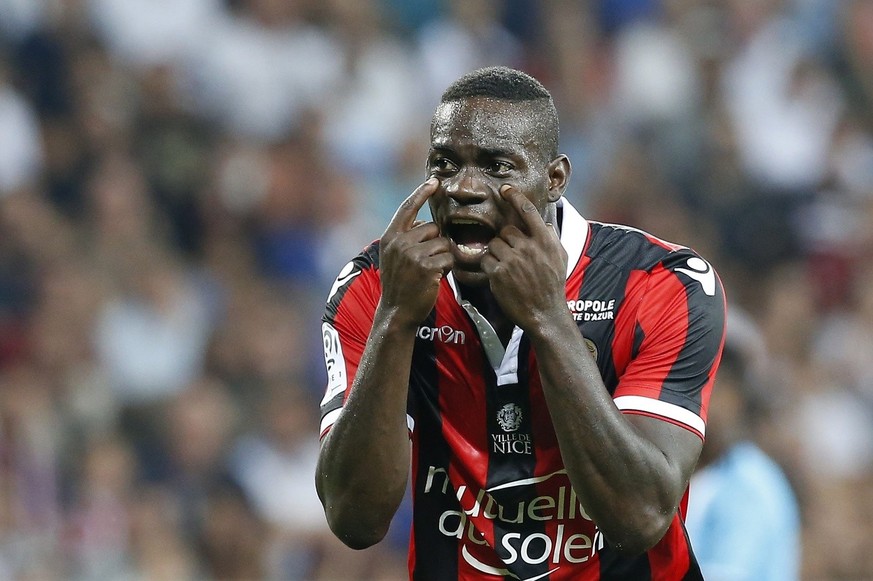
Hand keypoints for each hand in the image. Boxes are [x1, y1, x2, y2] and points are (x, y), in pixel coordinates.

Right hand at [379, 178, 452, 326]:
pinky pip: (448, 257)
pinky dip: (446, 268)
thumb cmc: (400, 284)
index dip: (421, 193)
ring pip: (442, 243)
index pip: (408, 208)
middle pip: (432, 228)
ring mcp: (413, 254)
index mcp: (390, 237)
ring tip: (429, 272)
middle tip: (425, 263)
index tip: (434, 181)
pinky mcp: (427, 266)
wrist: (397, 311)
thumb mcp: (394, 257)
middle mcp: (399, 242)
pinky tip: (435, 278)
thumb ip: (406, 238)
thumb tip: (426, 225)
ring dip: (442, 257)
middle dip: (435, 243)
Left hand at [481, 186, 567, 329]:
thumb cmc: (553, 285)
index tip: (506, 189)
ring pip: (494, 244)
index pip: (528, 211)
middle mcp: (528, 248)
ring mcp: (512, 260)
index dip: (515, 197)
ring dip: (497, 253)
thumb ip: (551, 238)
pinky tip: (500, 276)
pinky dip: (490, 266)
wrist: (545, 313)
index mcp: (545, 241)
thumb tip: (544, 223)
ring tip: (507, 267)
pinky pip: (486, 259)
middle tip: (512, 255)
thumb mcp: (560, 258)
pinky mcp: (498, 273)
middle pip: (506, 231)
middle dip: (506, 241)